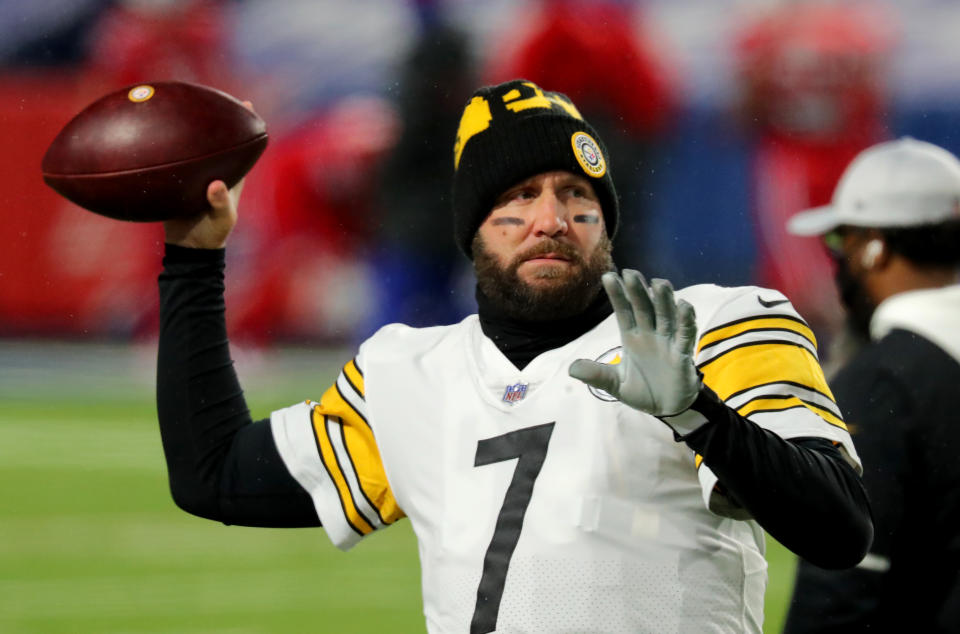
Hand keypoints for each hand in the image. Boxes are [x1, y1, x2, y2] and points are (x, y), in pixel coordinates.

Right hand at [163, 100, 252, 248]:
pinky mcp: (176, 180)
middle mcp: (214, 169)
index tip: (247, 104)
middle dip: (214, 117)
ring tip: (176, 105)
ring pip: (191, 146)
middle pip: (216, 138)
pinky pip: (170, 159)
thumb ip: (220, 203)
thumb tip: (216, 184)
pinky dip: (162, 150)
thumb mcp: (222, 220)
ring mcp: (195, 174)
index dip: (246, 125)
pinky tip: (146, 135)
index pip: (241, 146)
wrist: (189, 248)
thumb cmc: (213, 234)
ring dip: (185, 130)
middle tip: (210, 94)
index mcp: (231, 175)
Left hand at [569, 270, 699, 416]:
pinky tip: (683, 306)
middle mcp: (650, 334)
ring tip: (659, 283)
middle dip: (638, 291)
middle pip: (644, 308)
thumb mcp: (615, 385)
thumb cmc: (643, 391)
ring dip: (664, 300)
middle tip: (630, 272)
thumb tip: (570, 369)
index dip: (617, 295)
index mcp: (632, 337)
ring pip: (666, 316)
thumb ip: (597, 375)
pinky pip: (685, 335)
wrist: (668, 408)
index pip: (623, 312)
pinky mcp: (682, 354)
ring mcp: (667, 342)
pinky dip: (685, 321)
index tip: (608, 276)